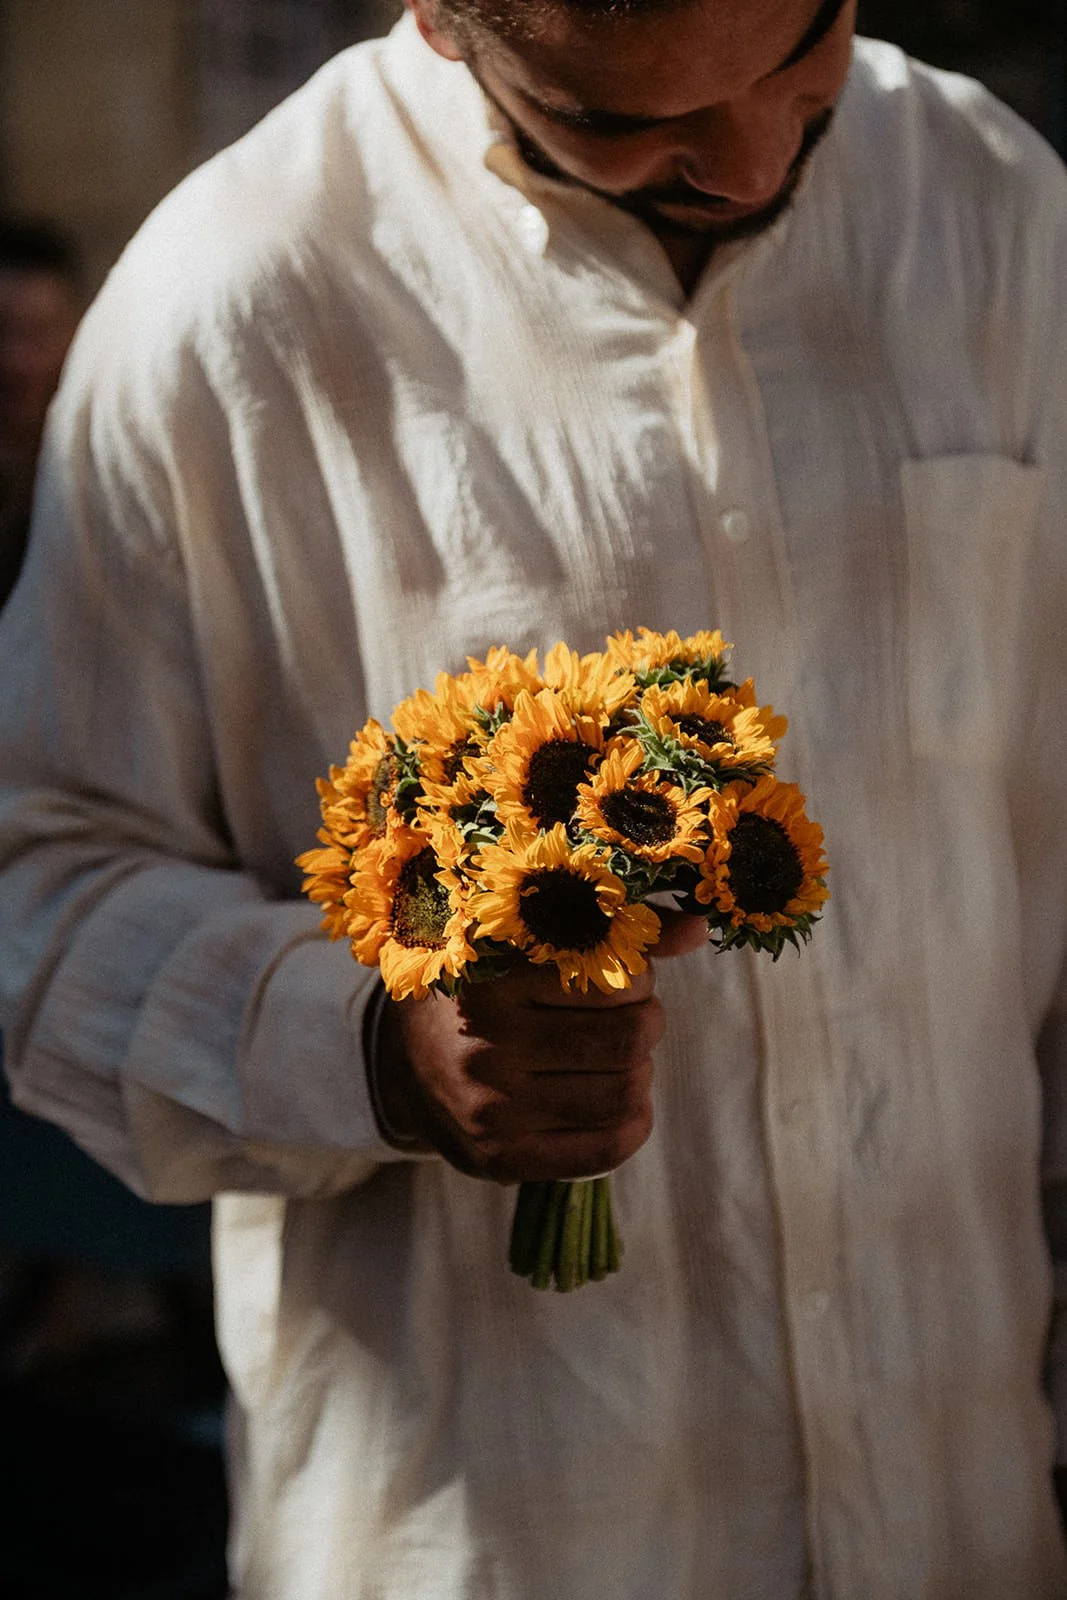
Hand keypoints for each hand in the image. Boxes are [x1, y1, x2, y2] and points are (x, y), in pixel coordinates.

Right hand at [373, 909, 707, 1183]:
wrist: (403, 1063)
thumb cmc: (482, 990)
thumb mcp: (526, 947)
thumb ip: (609, 931)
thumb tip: (698, 929)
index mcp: (492, 980)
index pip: (613, 979)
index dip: (638, 977)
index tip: (622, 976)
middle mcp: (487, 1046)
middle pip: (627, 1041)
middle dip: (647, 1025)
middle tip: (631, 1018)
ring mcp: (492, 1111)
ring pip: (624, 1095)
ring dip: (640, 1073)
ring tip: (620, 1058)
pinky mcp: (501, 1161)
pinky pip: (606, 1149)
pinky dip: (634, 1123)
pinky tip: (623, 1103)